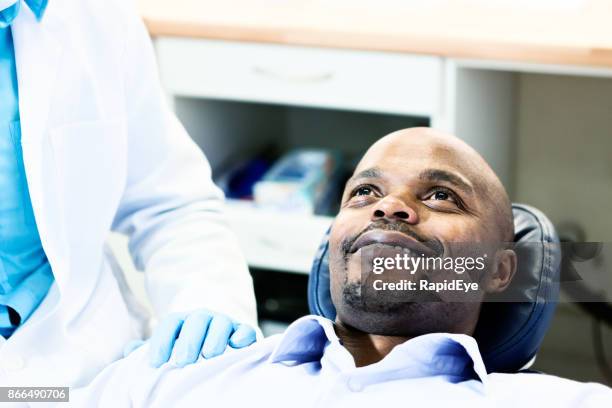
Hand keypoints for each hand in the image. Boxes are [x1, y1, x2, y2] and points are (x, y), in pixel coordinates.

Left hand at [123, 309, 256, 367]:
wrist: (217, 340)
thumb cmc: (187, 349)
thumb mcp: (169, 347)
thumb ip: (148, 349)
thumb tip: (129, 350)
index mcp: (183, 321)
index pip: (170, 323)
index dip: (162, 341)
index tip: (156, 363)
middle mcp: (204, 318)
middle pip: (196, 320)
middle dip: (189, 340)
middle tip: (182, 361)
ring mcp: (225, 323)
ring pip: (221, 323)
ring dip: (215, 338)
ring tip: (209, 356)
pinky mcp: (243, 332)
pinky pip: (245, 329)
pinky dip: (242, 335)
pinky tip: (235, 345)